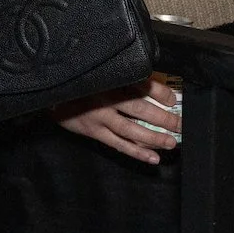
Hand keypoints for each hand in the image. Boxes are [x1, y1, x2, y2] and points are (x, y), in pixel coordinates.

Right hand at [54, 80, 183, 164]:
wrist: (52, 95)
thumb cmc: (81, 82)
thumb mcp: (101, 74)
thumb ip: (123, 77)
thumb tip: (152, 86)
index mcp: (110, 80)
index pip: (141, 85)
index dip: (160, 92)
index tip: (174, 99)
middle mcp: (106, 99)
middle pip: (141, 109)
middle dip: (164, 118)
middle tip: (181, 124)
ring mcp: (100, 118)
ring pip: (132, 131)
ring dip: (154, 138)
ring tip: (172, 143)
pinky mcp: (95, 133)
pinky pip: (119, 145)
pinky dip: (137, 153)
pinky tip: (153, 158)